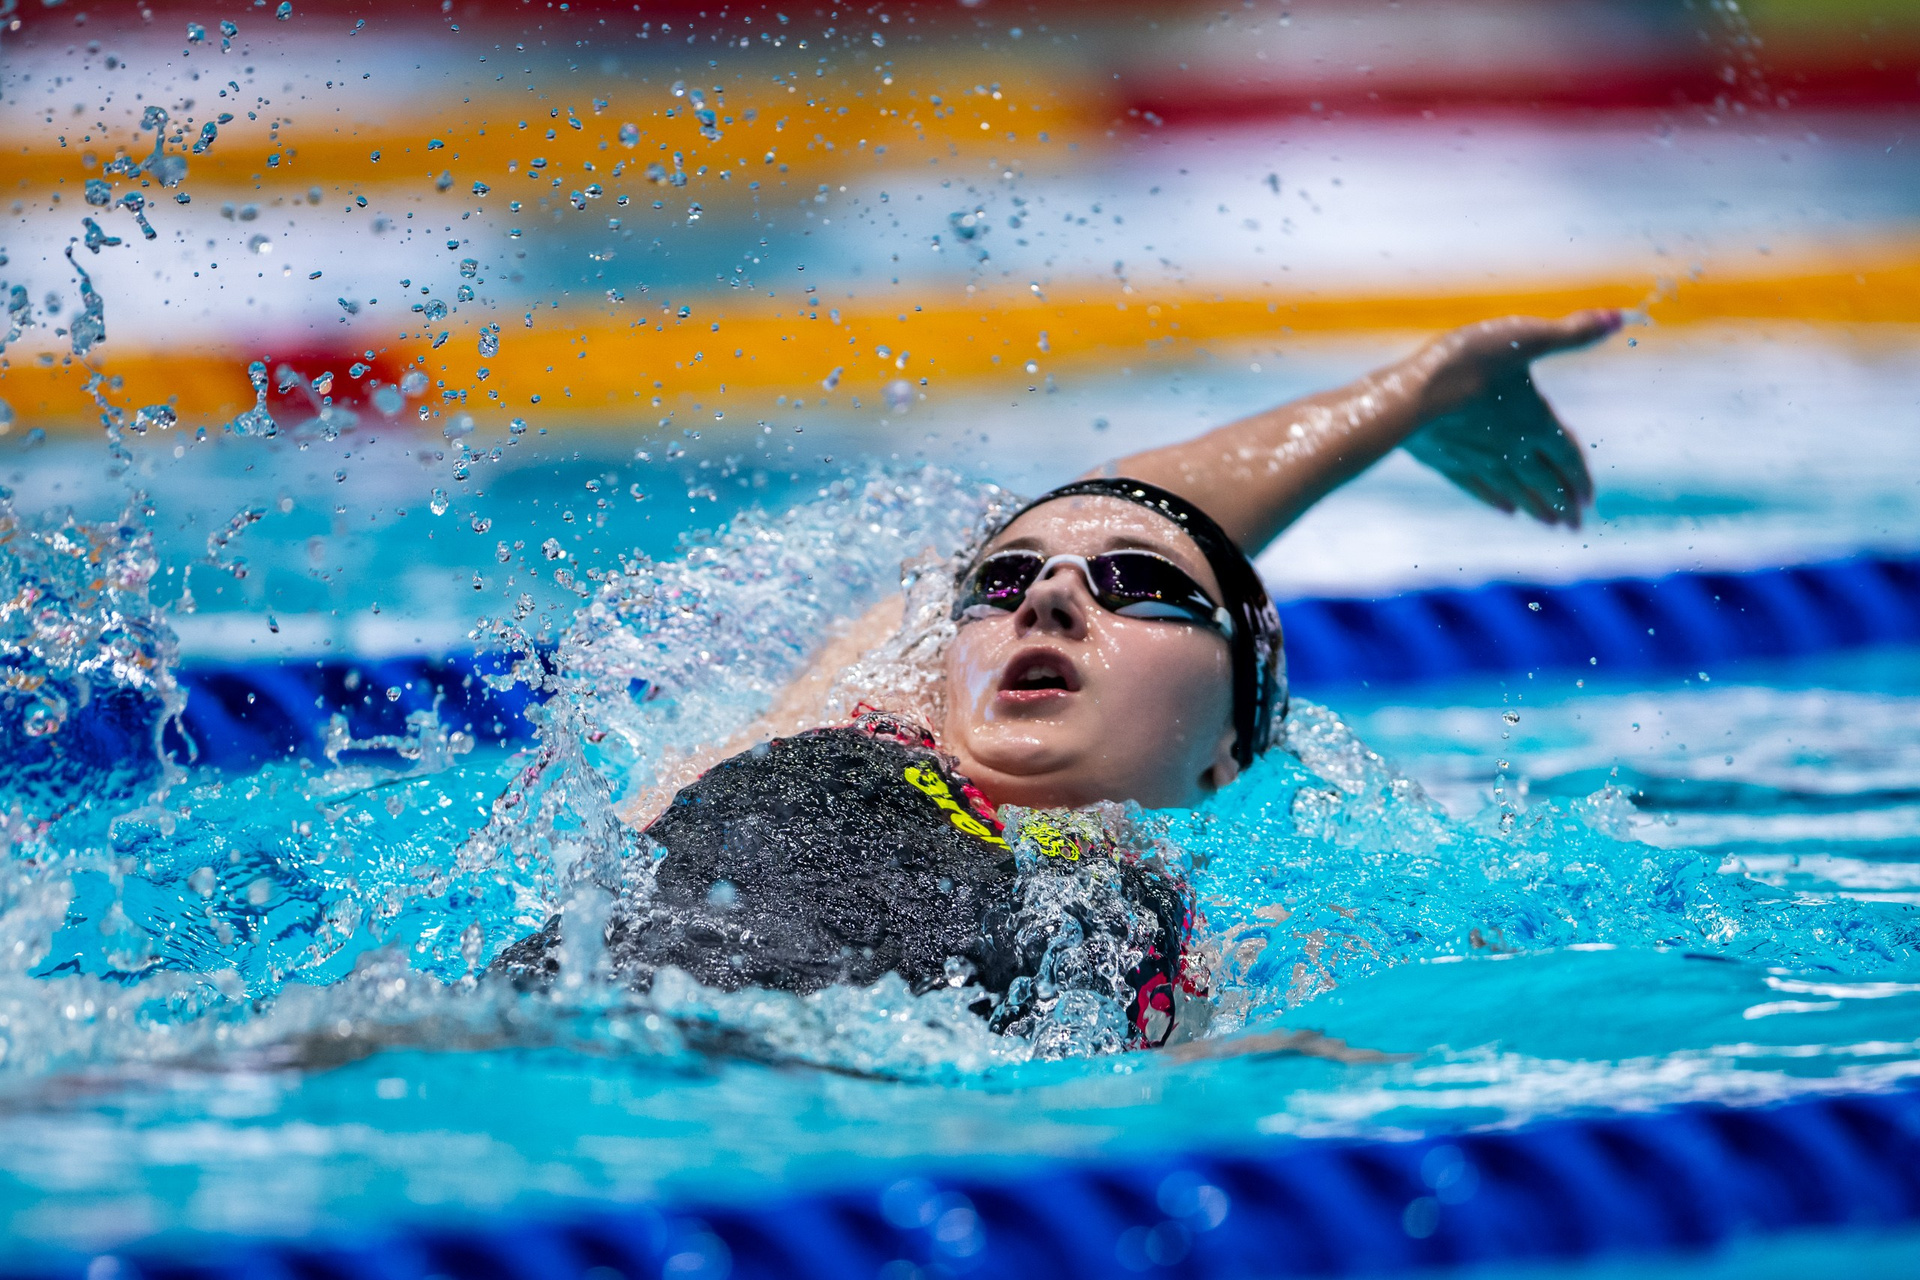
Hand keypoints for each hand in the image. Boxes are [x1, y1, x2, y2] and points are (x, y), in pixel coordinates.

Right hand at [1400, 310, 1619, 527]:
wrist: (1410, 397)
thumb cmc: (1469, 363)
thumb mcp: (1525, 337)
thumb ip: (1572, 333)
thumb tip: (1618, 316)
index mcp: (1536, 421)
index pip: (1567, 454)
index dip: (1581, 476)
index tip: (1589, 500)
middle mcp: (1512, 448)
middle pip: (1545, 481)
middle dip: (1563, 502)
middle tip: (1575, 524)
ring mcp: (1479, 460)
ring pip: (1516, 491)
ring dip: (1536, 508)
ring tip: (1550, 524)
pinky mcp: (1447, 462)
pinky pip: (1478, 487)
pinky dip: (1495, 499)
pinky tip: (1504, 508)